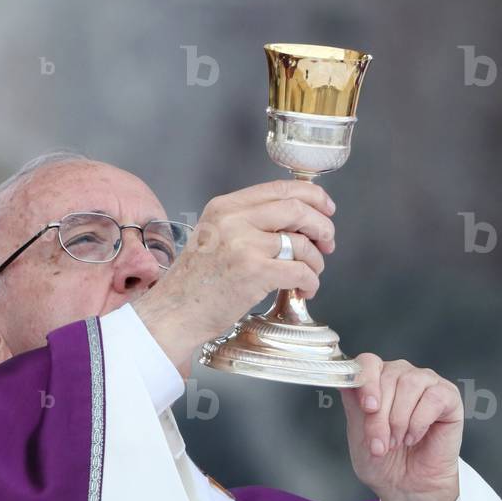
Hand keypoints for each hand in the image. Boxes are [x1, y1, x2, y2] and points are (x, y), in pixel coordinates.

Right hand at [133, 179, 335, 374]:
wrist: (174, 312)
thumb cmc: (195, 282)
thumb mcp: (214, 237)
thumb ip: (247, 223)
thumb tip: (296, 221)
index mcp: (225, 206)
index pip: (280, 188)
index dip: (313, 196)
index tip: (326, 208)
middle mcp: (234, 220)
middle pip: (298, 209)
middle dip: (322, 226)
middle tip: (328, 243)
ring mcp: (244, 245)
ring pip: (302, 243)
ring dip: (316, 261)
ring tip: (311, 273)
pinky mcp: (254, 272)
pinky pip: (300, 271)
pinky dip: (310, 281)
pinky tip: (304, 289)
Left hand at [340, 355, 462, 500]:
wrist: (407, 486)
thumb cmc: (383, 461)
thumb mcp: (358, 433)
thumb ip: (354, 405)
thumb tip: (347, 382)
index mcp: (376, 380)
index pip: (368, 362)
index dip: (367, 381)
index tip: (368, 408)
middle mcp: (401, 375)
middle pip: (388, 377)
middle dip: (381, 416)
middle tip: (381, 444)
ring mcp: (426, 383)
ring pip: (410, 384)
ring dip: (400, 420)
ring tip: (397, 441)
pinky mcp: (448, 396)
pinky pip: (433, 398)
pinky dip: (420, 422)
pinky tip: (415, 437)